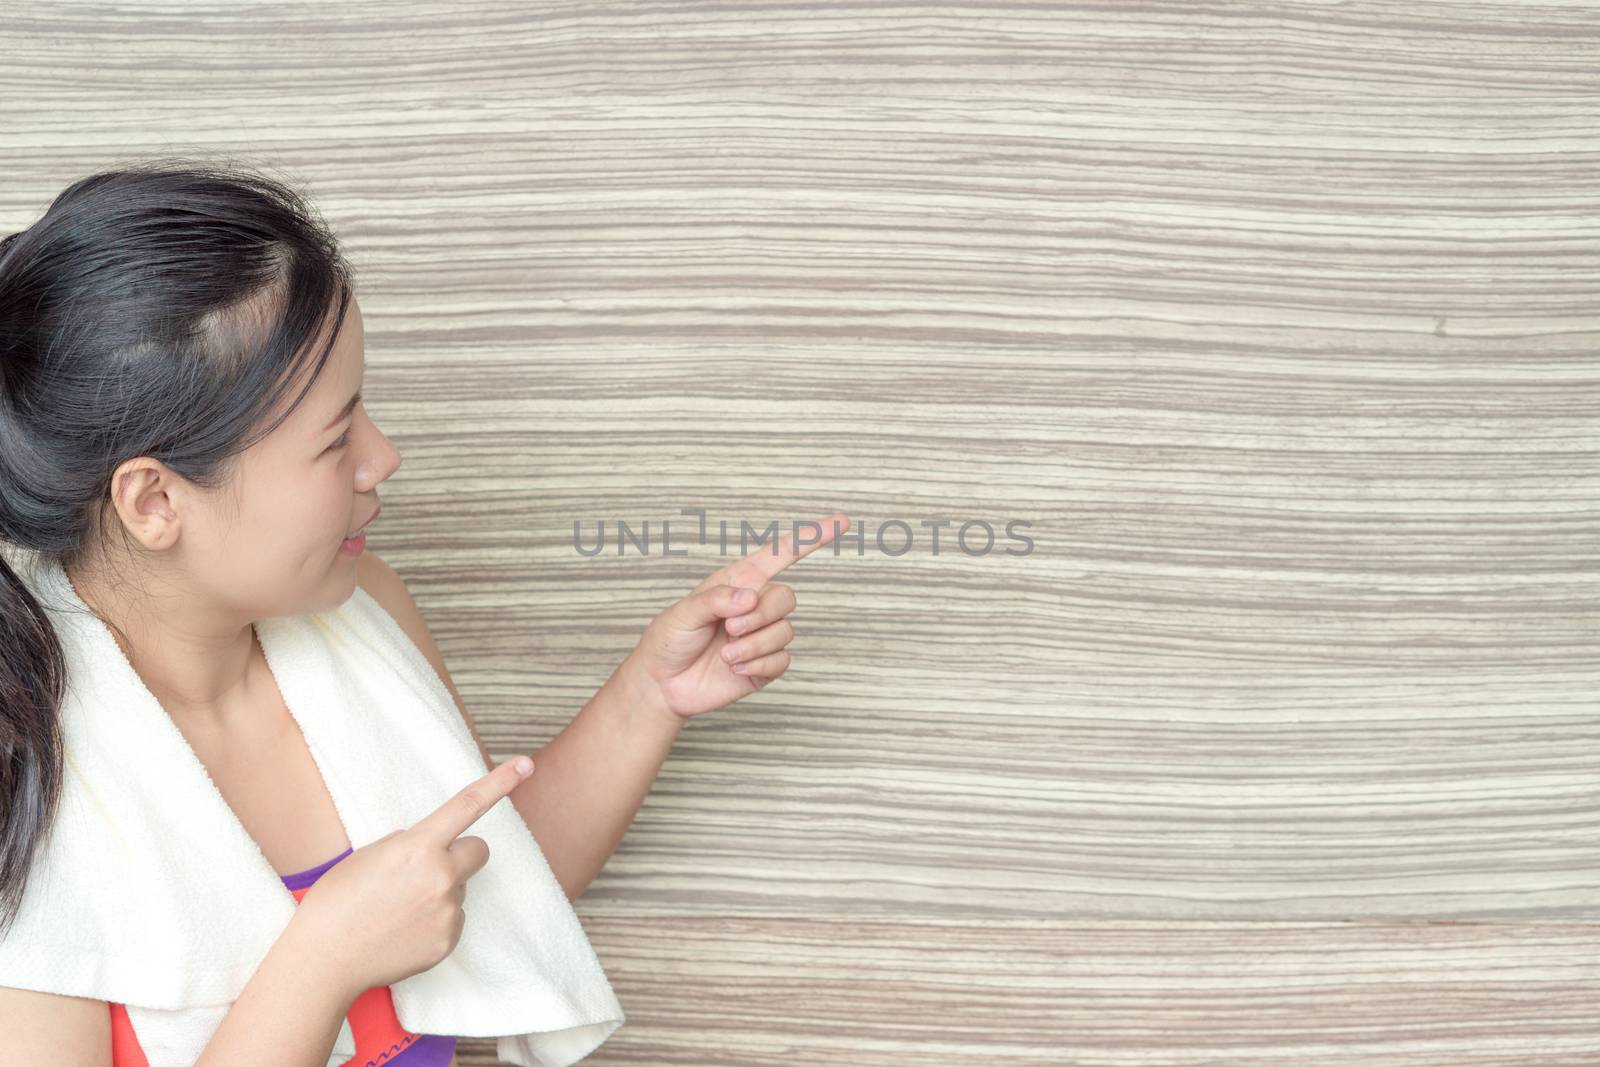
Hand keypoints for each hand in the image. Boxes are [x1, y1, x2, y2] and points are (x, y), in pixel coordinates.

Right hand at [291, 755, 537, 997]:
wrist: (323, 960)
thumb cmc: (338, 901)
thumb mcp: (370, 855)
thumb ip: (411, 843)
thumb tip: (437, 845)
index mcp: (418, 847)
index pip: (467, 805)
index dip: (501, 782)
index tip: (526, 764)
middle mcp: (441, 877)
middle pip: (479, 849)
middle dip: (461, 852)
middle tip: (426, 867)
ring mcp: (448, 911)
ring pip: (460, 886)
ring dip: (440, 890)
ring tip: (398, 908)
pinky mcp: (448, 941)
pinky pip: (453, 918)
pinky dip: (435, 920)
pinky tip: (403, 930)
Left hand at [622, 511, 848, 721]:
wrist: (664, 684)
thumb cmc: (668, 640)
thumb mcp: (683, 612)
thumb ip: (716, 599)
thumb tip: (751, 597)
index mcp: (738, 582)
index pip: (780, 554)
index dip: (811, 537)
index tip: (842, 521)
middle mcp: (755, 606)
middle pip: (786, 598)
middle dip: (761, 615)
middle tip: (729, 628)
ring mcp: (762, 636)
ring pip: (785, 631)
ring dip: (754, 644)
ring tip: (725, 654)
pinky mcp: (765, 665)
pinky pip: (782, 660)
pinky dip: (757, 664)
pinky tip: (734, 669)